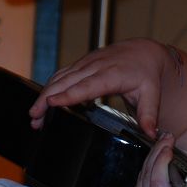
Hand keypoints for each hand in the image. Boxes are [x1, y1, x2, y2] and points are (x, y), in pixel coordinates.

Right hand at [31, 39, 169, 135]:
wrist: (144, 52)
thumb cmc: (147, 74)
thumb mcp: (152, 95)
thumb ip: (149, 115)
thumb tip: (151, 135)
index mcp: (112, 75)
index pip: (87, 86)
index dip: (68, 94)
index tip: (51, 102)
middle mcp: (95, 66)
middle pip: (66, 82)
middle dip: (47, 98)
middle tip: (34, 118)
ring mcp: (86, 63)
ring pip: (59, 77)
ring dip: (43, 94)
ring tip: (34, 115)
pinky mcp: (81, 64)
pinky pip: (61, 74)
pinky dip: (49, 87)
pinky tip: (43, 102)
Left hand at [129, 133, 174, 186]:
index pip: (156, 182)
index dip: (160, 160)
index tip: (169, 145)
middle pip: (145, 178)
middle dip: (154, 155)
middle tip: (165, 140)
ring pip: (138, 184)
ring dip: (148, 164)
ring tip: (160, 151)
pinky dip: (143, 179)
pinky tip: (151, 171)